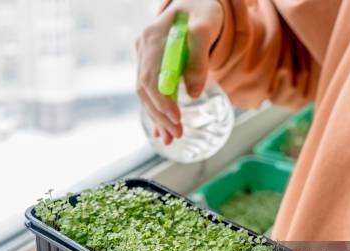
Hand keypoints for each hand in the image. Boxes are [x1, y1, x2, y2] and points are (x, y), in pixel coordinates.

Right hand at [136, 0, 223, 144]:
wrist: (197, 2)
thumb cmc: (203, 11)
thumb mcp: (205, 28)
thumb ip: (199, 58)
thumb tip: (193, 92)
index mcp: (152, 38)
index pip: (151, 78)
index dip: (162, 102)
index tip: (177, 119)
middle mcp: (144, 49)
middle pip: (145, 90)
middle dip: (160, 115)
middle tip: (176, 135)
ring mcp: (146, 58)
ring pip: (146, 94)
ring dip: (157, 118)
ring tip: (171, 138)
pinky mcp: (152, 66)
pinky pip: (151, 92)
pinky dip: (156, 112)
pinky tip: (161, 130)